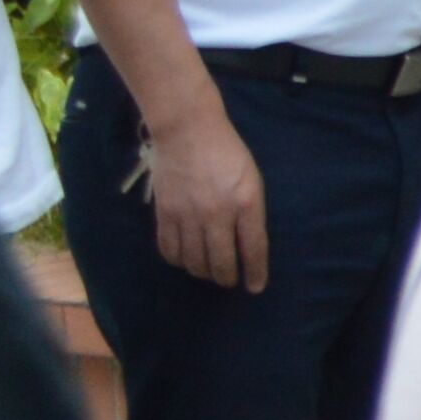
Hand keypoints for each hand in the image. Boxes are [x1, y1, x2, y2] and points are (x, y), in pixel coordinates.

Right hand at [146, 104, 266, 290]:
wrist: (188, 132)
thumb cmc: (228, 153)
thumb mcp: (252, 180)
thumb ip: (250, 211)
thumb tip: (246, 243)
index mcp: (246, 203)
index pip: (253, 249)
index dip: (255, 272)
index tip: (255, 287)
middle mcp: (217, 214)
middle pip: (221, 262)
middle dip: (227, 277)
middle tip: (229, 280)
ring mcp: (188, 215)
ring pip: (194, 261)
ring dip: (203, 272)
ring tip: (209, 271)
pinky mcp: (165, 214)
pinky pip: (169, 249)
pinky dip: (178, 260)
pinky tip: (185, 259)